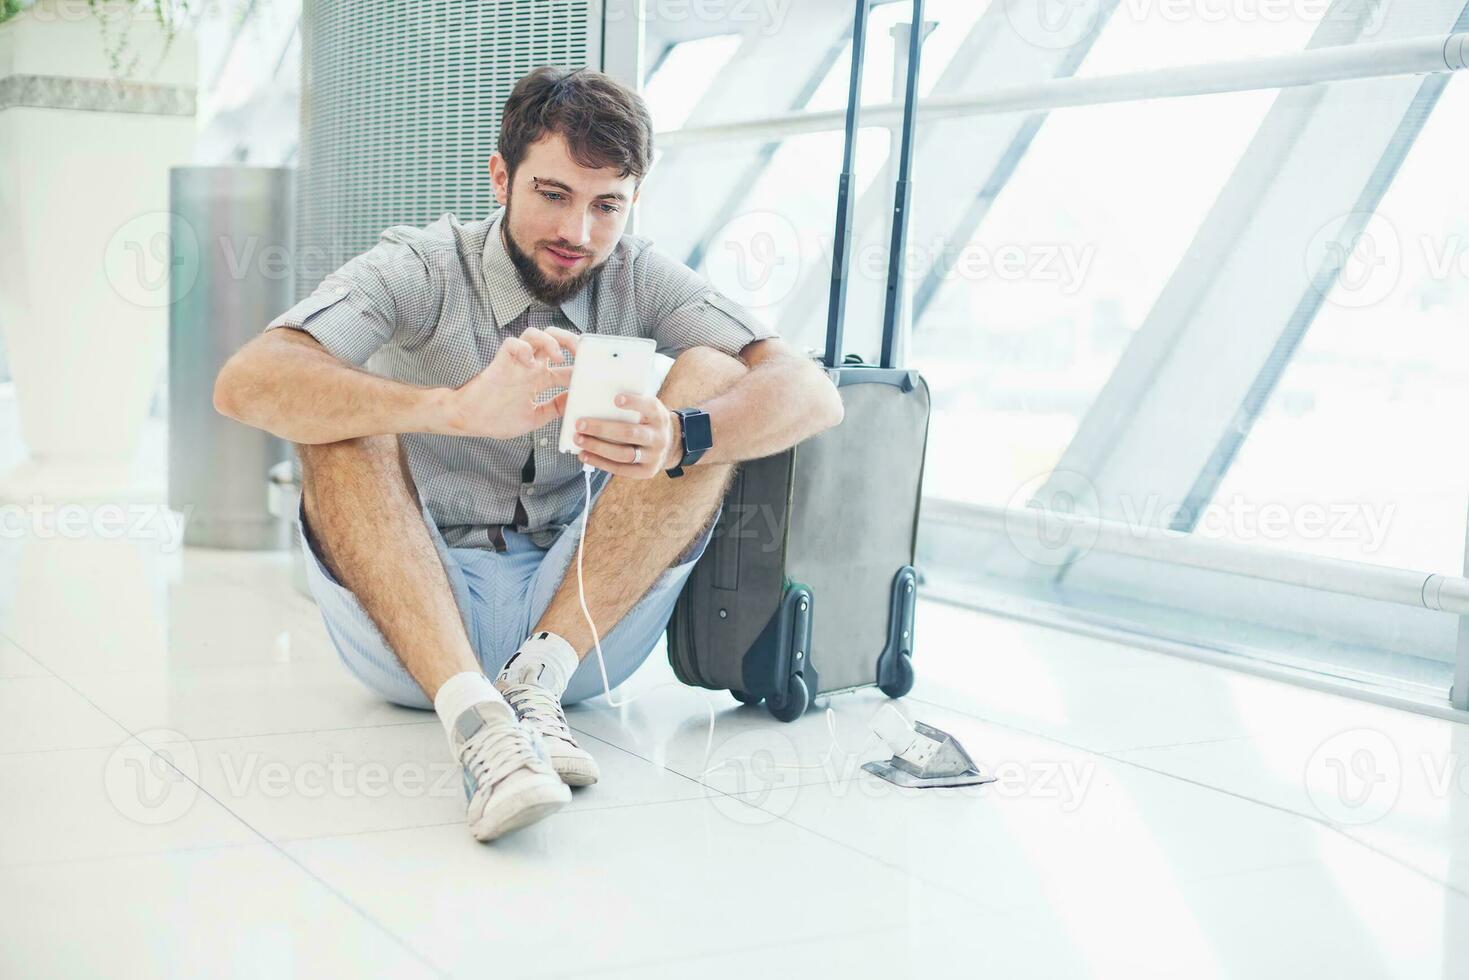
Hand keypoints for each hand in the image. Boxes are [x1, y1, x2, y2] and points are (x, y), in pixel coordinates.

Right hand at [439, 326, 579, 438]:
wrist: (469, 420)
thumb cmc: (496, 419)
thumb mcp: (535, 418)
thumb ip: (554, 408)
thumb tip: (576, 402)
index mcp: (538, 380)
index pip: (566, 369)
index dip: (581, 369)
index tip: (593, 375)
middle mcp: (529, 368)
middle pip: (553, 340)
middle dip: (570, 341)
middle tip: (582, 353)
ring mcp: (515, 364)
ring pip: (534, 334)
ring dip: (550, 340)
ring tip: (559, 357)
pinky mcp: (500, 363)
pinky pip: (512, 344)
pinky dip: (522, 348)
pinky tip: (530, 362)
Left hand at [572, 392, 679, 478]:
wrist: (670, 445)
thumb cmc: (647, 421)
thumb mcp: (647, 408)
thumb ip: (630, 402)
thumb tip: (594, 395)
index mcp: (659, 415)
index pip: (648, 406)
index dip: (633, 403)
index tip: (616, 399)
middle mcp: (658, 436)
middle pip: (630, 433)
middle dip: (602, 429)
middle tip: (580, 424)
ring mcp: (653, 456)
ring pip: (623, 454)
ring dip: (597, 447)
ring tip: (578, 440)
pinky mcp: (646, 472)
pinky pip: (620, 469)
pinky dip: (600, 462)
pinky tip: (584, 455)